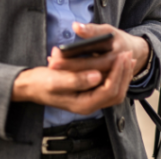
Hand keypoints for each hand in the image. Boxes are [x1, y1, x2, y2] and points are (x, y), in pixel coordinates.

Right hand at [11, 51, 134, 115]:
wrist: (31, 86)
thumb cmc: (41, 82)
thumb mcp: (55, 80)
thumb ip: (76, 80)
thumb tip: (97, 76)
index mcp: (83, 104)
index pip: (109, 90)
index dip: (117, 73)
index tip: (121, 56)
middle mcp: (89, 105)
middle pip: (116, 92)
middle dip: (124, 73)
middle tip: (129, 54)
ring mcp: (90, 100)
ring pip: (114, 91)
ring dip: (122, 74)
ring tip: (127, 58)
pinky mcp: (89, 93)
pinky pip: (108, 87)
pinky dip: (115, 75)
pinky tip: (117, 63)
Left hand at [48, 22, 150, 78]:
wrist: (135, 53)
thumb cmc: (119, 40)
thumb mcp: (108, 31)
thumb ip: (92, 30)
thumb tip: (75, 26)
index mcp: (115, 57)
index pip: (89, 63)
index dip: (69, 62)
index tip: (53, 58)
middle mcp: (112, 73)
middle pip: (85, 75)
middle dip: (66, 71)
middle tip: (49, 65)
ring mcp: (110, 82)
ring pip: (86, 83)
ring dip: (69, 76)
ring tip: (51, 70)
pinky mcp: (105, 88)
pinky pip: (88, 85)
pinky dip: (75, 79)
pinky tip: (61, 74)